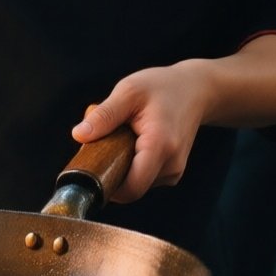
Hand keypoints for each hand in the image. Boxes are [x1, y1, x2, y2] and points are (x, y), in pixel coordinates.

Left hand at [70, 60, 213, 203]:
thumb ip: (104, 115)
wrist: (196, 90)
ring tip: (124, 136)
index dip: (106, 185)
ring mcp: (174, 171)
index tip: (90, 167)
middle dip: (111, 170)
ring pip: (136, 183)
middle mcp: (171, 165)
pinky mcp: (172, 172)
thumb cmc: (162, 87)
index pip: (131, 188)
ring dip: (122, 166)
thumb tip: (78, 136)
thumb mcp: (128, 91)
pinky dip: (133, 164)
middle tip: (106, 141)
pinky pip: (144, 177)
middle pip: (130, 187)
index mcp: (160, 146)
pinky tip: (134, 142)